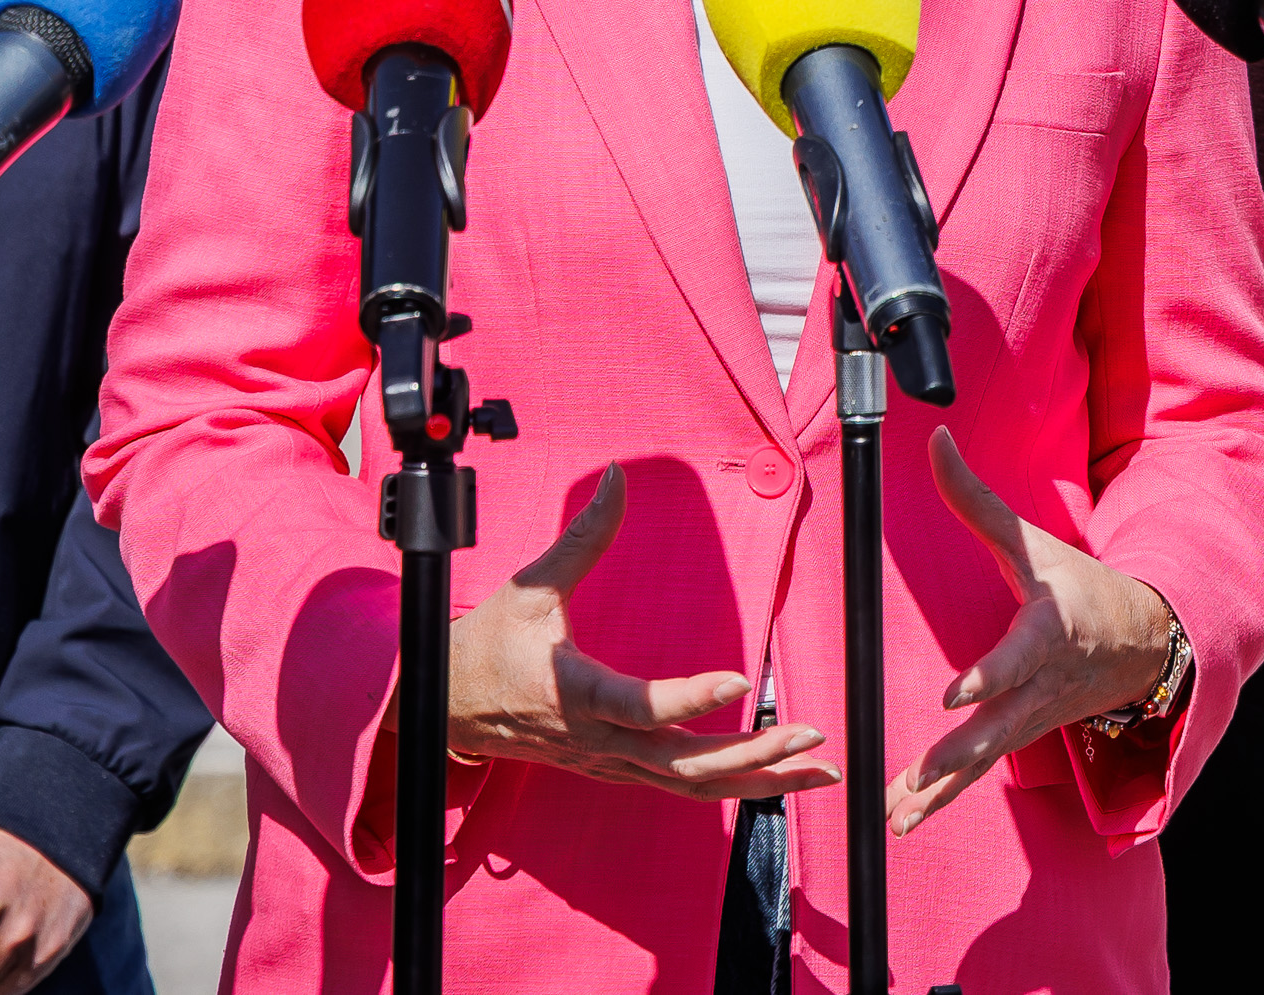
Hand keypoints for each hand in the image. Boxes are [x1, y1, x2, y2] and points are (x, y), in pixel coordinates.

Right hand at [441, 465, 838, 800]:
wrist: (446, 710)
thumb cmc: (487, 646)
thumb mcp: (528, 587)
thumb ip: (582, 536)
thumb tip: (616, 477)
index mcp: (574, 693)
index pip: (639, 705)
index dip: (687, 697)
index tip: (737, 678)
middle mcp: (598, 740)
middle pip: (685, 763)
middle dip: (753, 753)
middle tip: (809, 733)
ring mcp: (610, 763)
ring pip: (692, 785)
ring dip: (758, 781)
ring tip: (817, 769)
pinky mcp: (617, 770)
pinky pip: (683, 786)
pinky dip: (735, 786)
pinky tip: (777, 778)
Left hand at [887, 429, 1178, 834]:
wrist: (1141, 643)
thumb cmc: (1079, 585)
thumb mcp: (1032, 540)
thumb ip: (977, 498)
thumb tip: (935, 439)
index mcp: (1050, 630)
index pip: (1018, 657)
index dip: (988, 677)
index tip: (953, 696)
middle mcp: (1043, 683)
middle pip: (1001, 724)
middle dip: (960, 754)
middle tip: (920, 776)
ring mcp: (1035, 717)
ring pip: (988, 759)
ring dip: (944, 791)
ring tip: (901, 815)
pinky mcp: (1022, 736)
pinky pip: (982, 773)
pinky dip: (945, 798)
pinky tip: (904, 819)